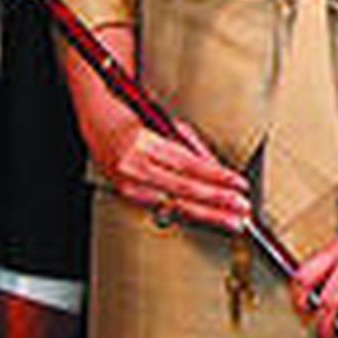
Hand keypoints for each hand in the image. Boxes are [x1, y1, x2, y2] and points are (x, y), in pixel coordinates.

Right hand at [62, 24, 249, 233]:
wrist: (96, 121)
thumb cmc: (131, 118)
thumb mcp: (164, 123)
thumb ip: (190, 146)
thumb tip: (217, 169)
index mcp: (143, 143)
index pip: (188, 165)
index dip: (217, 176)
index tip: (239, 184)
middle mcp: (133, 165)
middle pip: (184, 188)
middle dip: (217, 200)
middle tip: (241, 209)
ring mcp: (127, 182)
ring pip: (174, 203)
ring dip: (207, 213)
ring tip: (231, 219)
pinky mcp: (126, 193)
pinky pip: (161, 207)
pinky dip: (186, 212)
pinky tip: (204, 218)